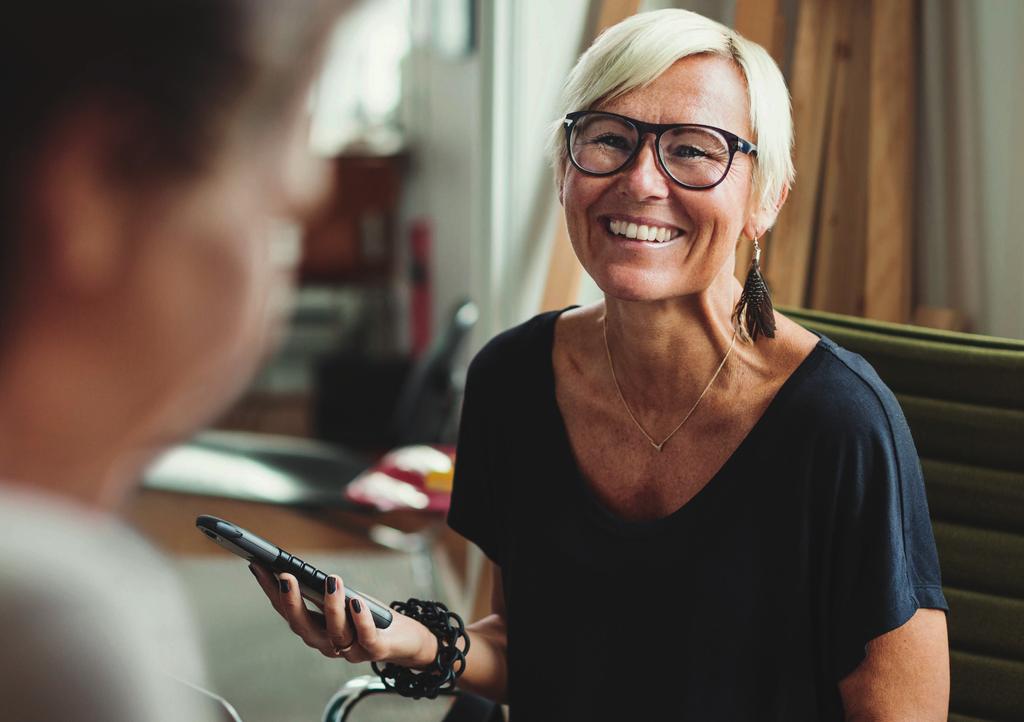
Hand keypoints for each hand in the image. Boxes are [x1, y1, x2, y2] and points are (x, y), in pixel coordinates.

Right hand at [249, 563, 436, 666]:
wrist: (405, 640)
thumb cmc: (369, 615)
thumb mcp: (342, 599)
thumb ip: (321, 591)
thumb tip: (298, 567)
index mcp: (315, 630)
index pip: (286, 611)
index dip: (270, 591)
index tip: (258, 566)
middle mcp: (327, 643)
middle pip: (303, 627)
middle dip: (291, 602)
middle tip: (285, 576)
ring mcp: (350, 650)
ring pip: (335, 633)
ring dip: (331, 606)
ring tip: (331, 580)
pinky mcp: (375, 650)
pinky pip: (365, 637)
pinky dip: (360, 620)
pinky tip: (357, 602)